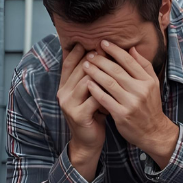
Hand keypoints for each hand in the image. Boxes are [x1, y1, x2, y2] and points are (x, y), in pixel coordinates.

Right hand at [57, 45, 106, 180]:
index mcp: (64, 86)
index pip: (69, 62)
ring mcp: (69, 104)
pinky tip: (119, 89)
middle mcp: (63, 93)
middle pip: (80, 69)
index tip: (97, 41)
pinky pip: (95, 98)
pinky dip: (108, 92)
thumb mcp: (89, 93)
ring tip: (118, 67)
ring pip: (88, 81)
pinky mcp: (78, 115)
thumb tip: (100, 53)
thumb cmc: (92, 114)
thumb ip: (91, 76)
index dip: (81, 50)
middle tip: (111, 50)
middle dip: (97, 59)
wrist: (88, 141)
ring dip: (104, 73)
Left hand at [84, 41, 179, 168]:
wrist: (153, 132)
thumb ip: (144, 66)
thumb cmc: (150, 106)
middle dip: (101, 60)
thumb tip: (132, 49)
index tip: (102, 43)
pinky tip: (87, 83)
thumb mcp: (153, 84)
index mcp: (147, 81)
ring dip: (95, 72)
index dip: (114, 50)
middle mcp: (140, 90)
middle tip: (90, 54)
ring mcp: (131, 103)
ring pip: (109, 83)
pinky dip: (95, 90)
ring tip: (85, 65)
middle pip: (116, 70)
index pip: (129, 61)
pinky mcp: (122, 115)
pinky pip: (105, 99)